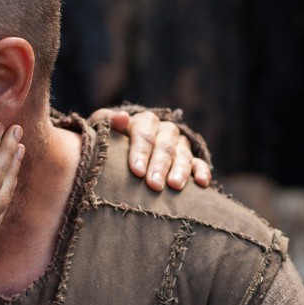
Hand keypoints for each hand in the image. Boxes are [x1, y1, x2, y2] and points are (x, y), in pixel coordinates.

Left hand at [89, 108, 211, 190]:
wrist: (121, 149)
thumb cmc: (108, 142)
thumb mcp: (101, 129)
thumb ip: (106, 121)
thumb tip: (122, 118)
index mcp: (143, 122)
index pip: (143, 134)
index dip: (140, 152)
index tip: (136, 171)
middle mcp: (164, 130)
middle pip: (164, 146)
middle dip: (159, 166)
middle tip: (154, 185)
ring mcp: (178, 144)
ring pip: (183, 154)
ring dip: (180, 170)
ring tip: (174, 186)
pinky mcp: (190, 158)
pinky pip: (199, 163)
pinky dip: (202, 171)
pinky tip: (201, 183)